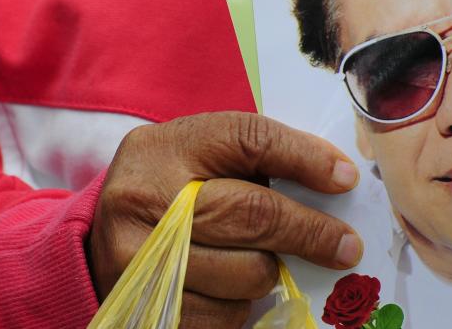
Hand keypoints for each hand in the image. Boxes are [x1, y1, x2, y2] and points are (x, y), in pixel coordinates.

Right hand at [89, 111, 361, 328]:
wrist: (104, 235)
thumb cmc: (176, 187)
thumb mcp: (206, 155)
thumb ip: (261, 160)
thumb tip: (336, 182)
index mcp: (172, 146)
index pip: (251, 140)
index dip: (305, 158)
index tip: (346, 179)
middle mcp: (147, 197)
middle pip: (253, 214)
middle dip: (311, 232)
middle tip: (347, 246)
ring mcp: (137, 258)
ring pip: (246, 273)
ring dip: (271, 272)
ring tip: (262, 261)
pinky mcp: (141, 307)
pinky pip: (224, 317)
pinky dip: (242, 306)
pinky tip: (231, 287)